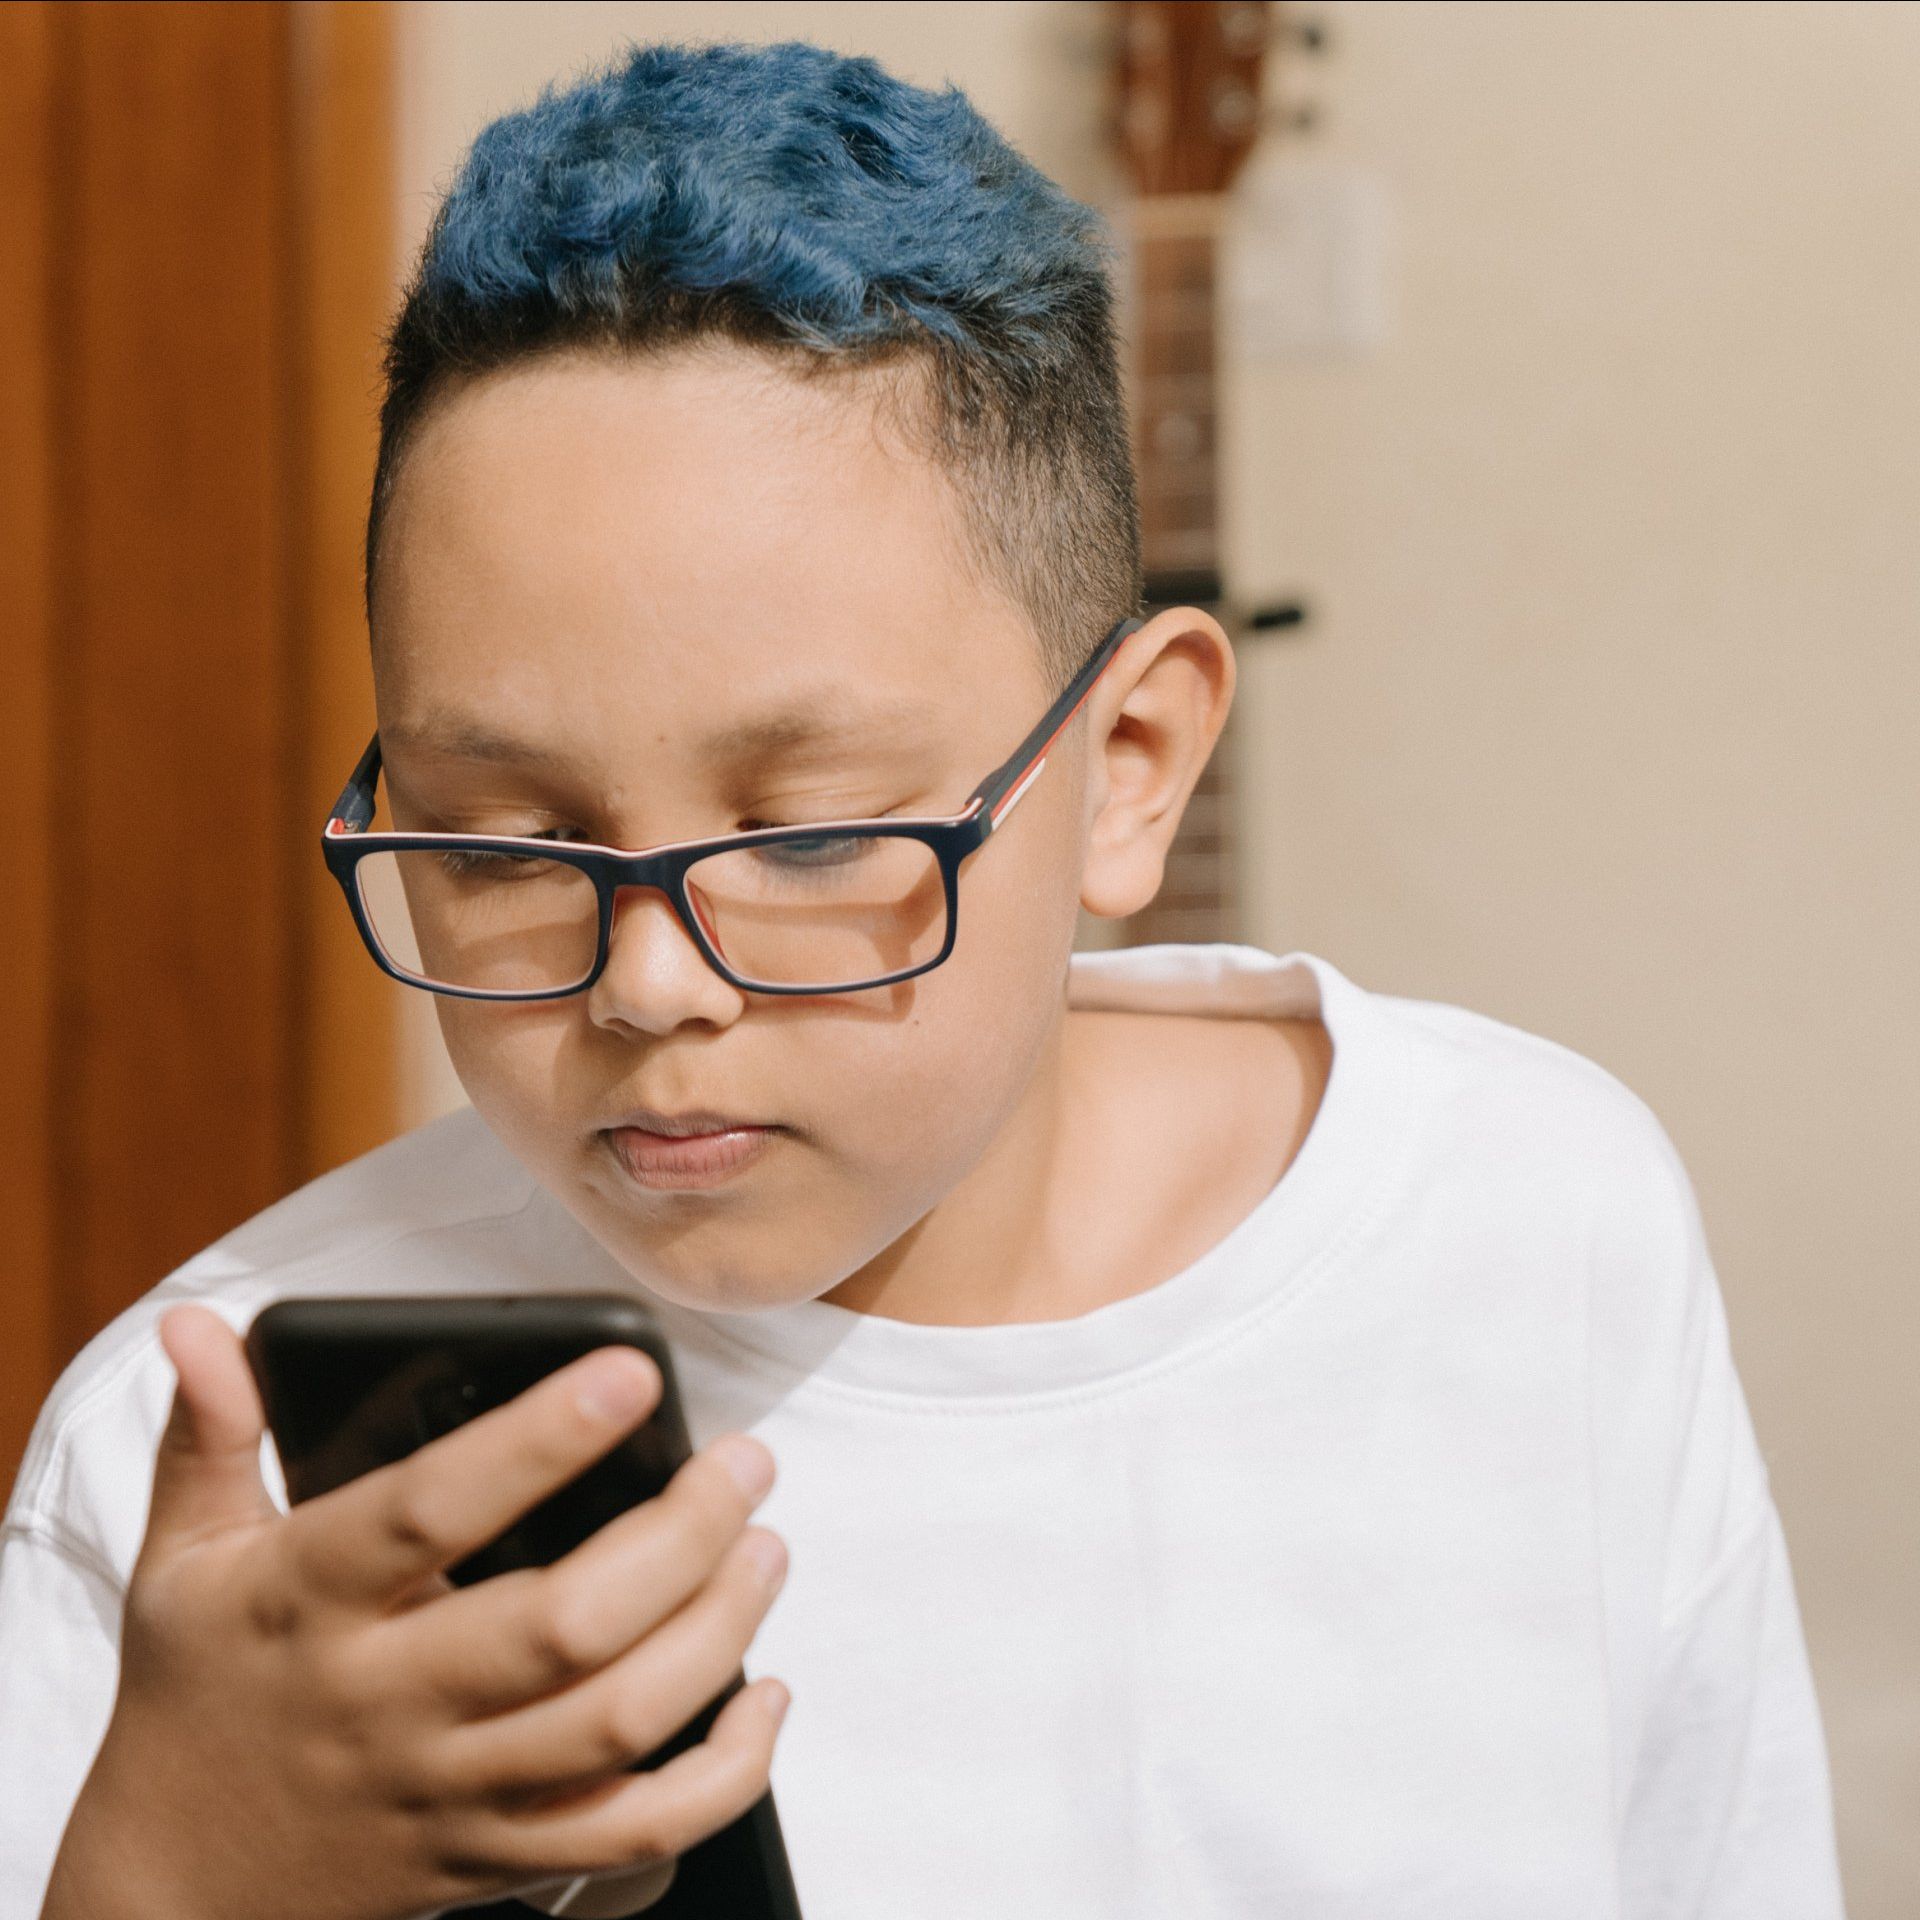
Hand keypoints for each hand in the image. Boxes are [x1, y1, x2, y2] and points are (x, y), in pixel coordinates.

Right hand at [41, 1303, 789, 1919]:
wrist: (174, 1894)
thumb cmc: (199, 1690)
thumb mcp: (182, 1557)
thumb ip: (210, 1432)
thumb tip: (200, 1322)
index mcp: (312, 1602)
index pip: (430, 1511)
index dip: (537, 1440)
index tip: (629, 1373)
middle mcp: (388, 1700)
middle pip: (561, 1626)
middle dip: (680, 1537)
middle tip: (746, 1464)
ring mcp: (450, 1789)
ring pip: (613, 1724)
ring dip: (716, 1632)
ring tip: (765, 1548)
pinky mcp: (498, 1858)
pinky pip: (633, 1832)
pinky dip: (721, 1774)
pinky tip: (763, 1695)